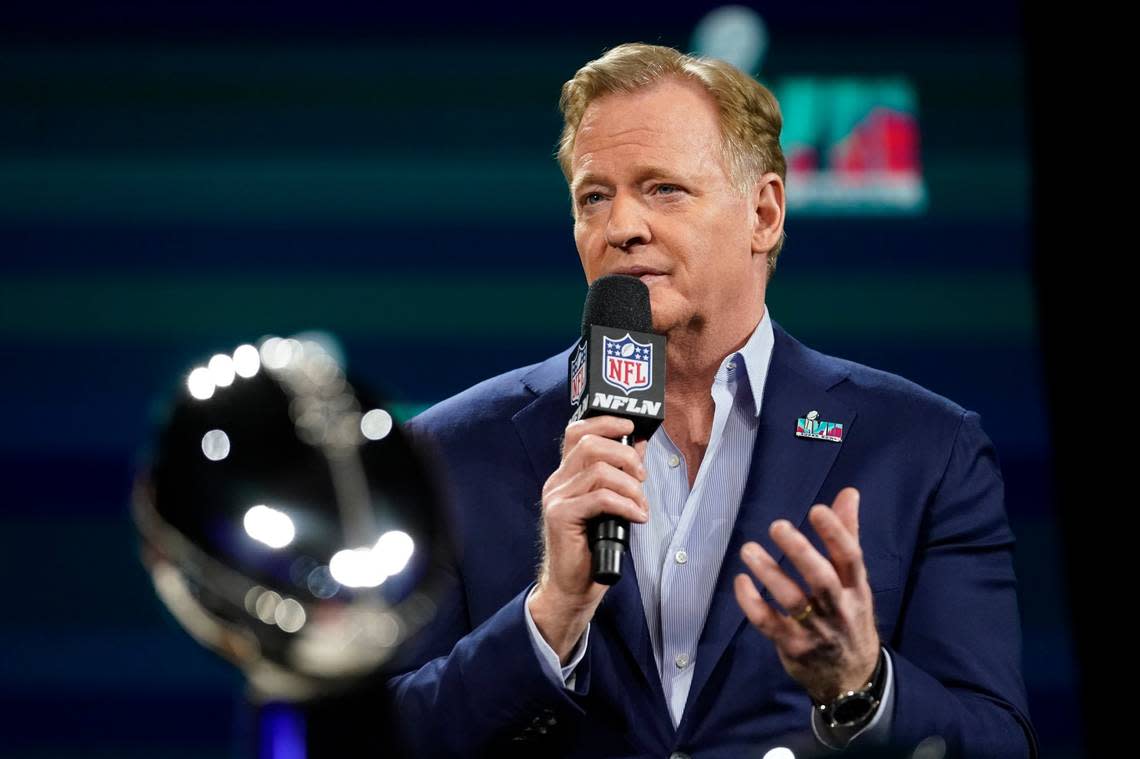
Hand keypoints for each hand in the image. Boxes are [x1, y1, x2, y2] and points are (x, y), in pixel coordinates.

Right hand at [529, 415, 647, 662]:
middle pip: (590, 444)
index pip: (577, 431)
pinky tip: (637, 518)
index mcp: (566, 475)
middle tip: (641, 478)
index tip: (630, 427)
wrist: (573, 586)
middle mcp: (557, 481)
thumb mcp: (611, 504)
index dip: (605, 422)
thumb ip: (620, 474)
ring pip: (599, 470)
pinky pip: (600, 498)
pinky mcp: (561, 516)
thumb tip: (640, 444)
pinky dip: (626, 505)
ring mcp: (556, 498)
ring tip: (640, 505)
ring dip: (630, 486)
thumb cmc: (593, 547)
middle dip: (625, 455)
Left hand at [733, 487, 880, 703]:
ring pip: (793, 601)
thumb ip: (848, 536)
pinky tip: (740, 582)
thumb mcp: (855, 582)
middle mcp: (840, 610)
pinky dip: (751, 602)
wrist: (852, 679)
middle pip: (822, 580)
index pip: (851, 559)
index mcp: (858, 590)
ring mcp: (816, 631)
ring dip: (769, 573)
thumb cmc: (849, 617)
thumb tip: (849, 493)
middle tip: (778, 526)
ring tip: (748, 549)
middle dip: (800, 551)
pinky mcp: (793, 647)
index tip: (817, 509)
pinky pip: (768, 623)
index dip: (836, 533)